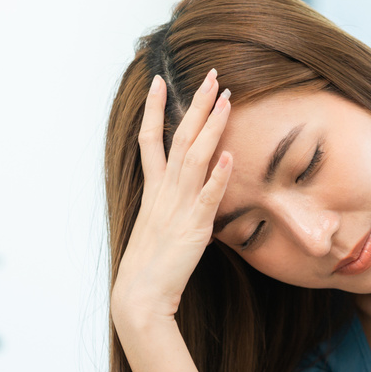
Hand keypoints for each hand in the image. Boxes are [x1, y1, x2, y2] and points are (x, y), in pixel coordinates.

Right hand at [110, 68, 232, 330]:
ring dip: (211, 127)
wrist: (140, 296)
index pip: (151, 139)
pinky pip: (207, 197)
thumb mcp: (161, 227)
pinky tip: (230, 155)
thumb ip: (175, 206)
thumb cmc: (150, 266)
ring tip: (226, 99)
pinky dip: (218, 176)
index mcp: (153, 190)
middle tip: (210, 75)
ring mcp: (178, 207)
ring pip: (194, 157)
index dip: (155, 109)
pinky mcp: (194, 227)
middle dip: (194, 105)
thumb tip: (193, 195)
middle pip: (178, 137)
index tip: (161, 81)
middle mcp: (164, 192)